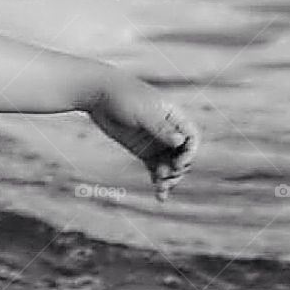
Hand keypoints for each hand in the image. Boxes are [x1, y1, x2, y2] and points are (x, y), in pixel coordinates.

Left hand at [86, 78, 199, 202]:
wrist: (98, 94)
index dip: (189, 153)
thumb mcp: (142, 113)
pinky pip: (156, 168)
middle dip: (178, 169)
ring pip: (170, 164)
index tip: (177, 164)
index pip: (191, 138)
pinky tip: (160, 195)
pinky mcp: (142, 150)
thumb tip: (180, 141)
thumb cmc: (123, 96)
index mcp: (174, 117)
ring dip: (169, 178)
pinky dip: (158, 180)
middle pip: (182, 155)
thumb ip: (161, 128)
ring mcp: (155, 141)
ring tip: (161, 189)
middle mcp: (168, 131)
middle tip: (165, 178)